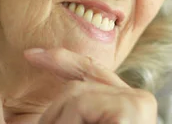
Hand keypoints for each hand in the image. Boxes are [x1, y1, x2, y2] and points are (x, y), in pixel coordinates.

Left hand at [24, 48, 156, 123]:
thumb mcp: (86, 119)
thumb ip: (79, 105)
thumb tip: (57, 89)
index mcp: (128, 104)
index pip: (92, 72)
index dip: (62, 60)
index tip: (32, 54)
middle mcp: (139, 100)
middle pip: (77, 87)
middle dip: (53, 115)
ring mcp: (138, 102)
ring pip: (75, 95)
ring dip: (60, 123)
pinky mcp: (132, 109)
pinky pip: (81, 103)